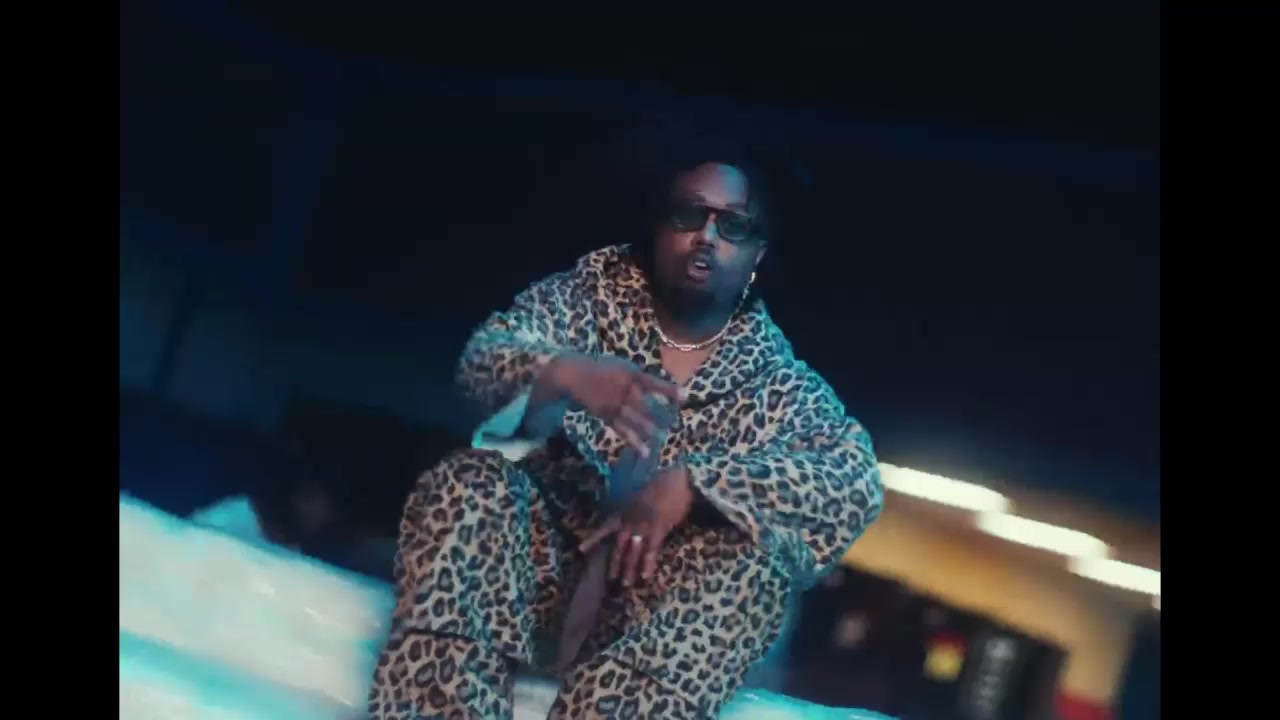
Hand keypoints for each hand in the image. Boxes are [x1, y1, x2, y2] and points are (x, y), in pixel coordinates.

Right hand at [547, 354, 679, 457]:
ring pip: (636, 419)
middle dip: (662, 414)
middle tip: (675, 422)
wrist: (574, 375)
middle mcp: (624, 389)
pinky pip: (622, 430)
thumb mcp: (621, 366)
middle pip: (647, 404)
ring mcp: (615, 404)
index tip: (685, 397)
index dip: (669, 390)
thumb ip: (638, 377)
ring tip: (662, 437)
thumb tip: (658, 388)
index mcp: (630, 374)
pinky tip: (645, 450)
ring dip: (649, 429)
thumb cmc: (601, 369)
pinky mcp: (607, 416)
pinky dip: (634, 441)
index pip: (653, 383)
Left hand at [579, 466, 695, 586]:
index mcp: (626, 510)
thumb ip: (636, 505)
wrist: (677, 479)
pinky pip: (651, 551)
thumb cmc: (663, 483)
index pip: (605, 526)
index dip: (593, 538)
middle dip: (614, 562)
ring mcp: (642, 526)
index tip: (580, 549)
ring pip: (632, 551)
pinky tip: (645, 577)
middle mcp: (630, 519)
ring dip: (629, 569)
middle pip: (618, 545)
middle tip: (609, 578)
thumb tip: (633, 513)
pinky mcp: (657, 530)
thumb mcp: (643, 492)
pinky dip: (647, 564)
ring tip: (625, 584)